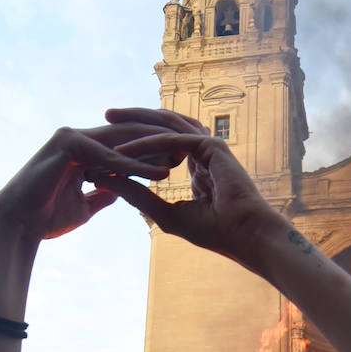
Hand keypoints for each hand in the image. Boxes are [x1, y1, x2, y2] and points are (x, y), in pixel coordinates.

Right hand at [0, 111, 203, 245]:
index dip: (156, 146)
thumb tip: (120, 190)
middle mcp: (79, 136)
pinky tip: (159, 173)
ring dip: (155, 147)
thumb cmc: (45, 218)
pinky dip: (135, 164)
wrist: (16, 226)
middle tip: (194, 148)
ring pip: (123, 138)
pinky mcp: (67, 144)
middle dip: (163, 138)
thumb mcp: (85, 205)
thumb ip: (103, 192)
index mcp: (85, 148)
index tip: (185, 158)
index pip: (128, 140)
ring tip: (184, 158)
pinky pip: (109, 155)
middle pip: (130, 131)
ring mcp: (72, 136)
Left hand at [101, 107, 282, 266]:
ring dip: (136, 123)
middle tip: (106, 116)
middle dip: (134, 120)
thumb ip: (139, 196)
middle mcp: (204, 151)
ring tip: (108, 120)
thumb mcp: (166, 214)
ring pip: (166, 127)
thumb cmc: (214, 232)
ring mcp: (209, 146)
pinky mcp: (211, 145)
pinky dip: (145, 144)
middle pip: (163, 127)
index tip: (109, 145)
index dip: (138, 143)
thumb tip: (107, 182)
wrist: (244, 236)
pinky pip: (171, 140)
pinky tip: (123, 151)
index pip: (163, 145)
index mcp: (198, 166)